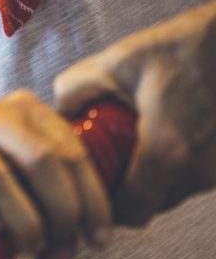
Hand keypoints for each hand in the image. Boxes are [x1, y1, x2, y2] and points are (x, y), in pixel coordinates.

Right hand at [0, 90, 112, 258]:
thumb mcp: (31, 193)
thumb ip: (56, 223)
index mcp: (25, 109)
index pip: (71, 150)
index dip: (92, 198)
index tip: (99, 239)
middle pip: (41, 159)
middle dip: (62, 209)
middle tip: (61, 243)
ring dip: (23, 220)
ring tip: (31, 246)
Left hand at [53, 0, 215, 225]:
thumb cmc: (183, 46)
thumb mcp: (120, 60)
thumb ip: (78, 88)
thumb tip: (59, 114)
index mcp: (167, 150)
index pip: (130, 212)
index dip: (104, 207)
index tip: (90, 185)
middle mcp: (199, 169)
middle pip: (152, 206)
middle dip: (125, 191)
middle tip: (105, 161)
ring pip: (174, 193)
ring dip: (152, 179)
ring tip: (134, 142)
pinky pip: (194, 177)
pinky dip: (176, 167)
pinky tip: (163, 134)